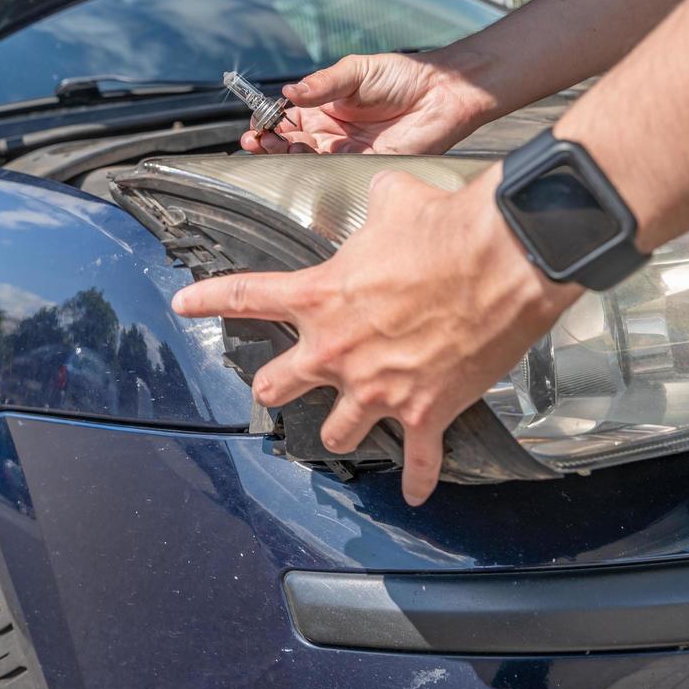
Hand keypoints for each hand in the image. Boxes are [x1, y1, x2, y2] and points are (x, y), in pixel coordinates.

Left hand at [171, 166, 580, 504]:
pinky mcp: (426, 411)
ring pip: (336, 432)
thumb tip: (388, 195)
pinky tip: (416, 493)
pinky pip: (418, 462)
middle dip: (275, 387)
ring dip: (340, 430)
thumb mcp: (396, 199)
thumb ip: (377, 204)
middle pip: (277, 385)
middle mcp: (337, 350)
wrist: (504, 261)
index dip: (208, 303)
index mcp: (320, 297)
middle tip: (277, 386)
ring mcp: (378, 388)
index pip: (245, 297)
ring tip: (346, 428)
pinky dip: (418, 479)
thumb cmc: (448, 228)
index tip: (184, 306)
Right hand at [241, 50, 496, 155]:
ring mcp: (346, 152)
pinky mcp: (363, 166)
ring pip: (306, 160)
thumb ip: (322, 84)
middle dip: (269, 143)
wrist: (441, 93)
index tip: (257, 122)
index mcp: (326, 108)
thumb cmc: (402, 77)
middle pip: (290, 143)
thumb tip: (288, 93)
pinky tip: (300, 156)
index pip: (287, 119)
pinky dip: (312, 168)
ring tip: (271, 146)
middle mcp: (332, 133)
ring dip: (285, 155)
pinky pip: (332, 172)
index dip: (269, 122)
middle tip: (256, 140)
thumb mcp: (355, 72)